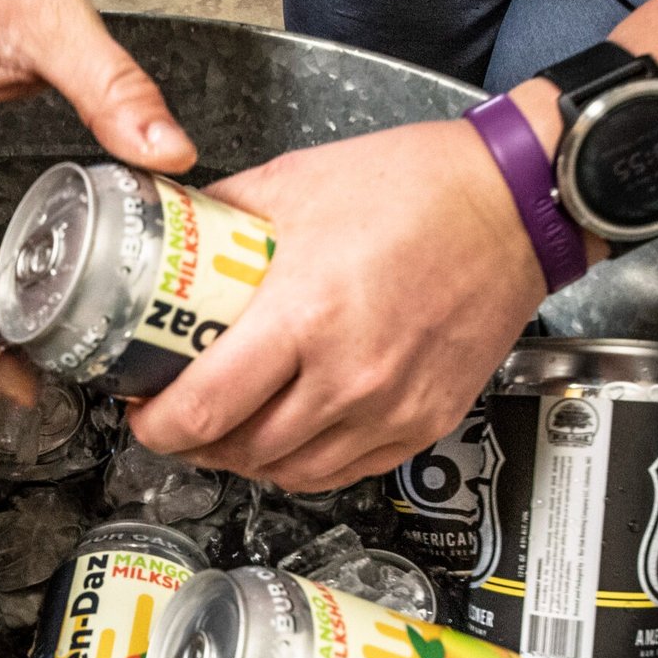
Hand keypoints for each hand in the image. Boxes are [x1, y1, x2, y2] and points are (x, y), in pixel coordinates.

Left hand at [128, 119, 548, 491]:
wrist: (515, 203)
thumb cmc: (420, 187)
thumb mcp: (295, 183)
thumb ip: (225, 218)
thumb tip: (174, 237)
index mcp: (306, 314)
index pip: (204, 408)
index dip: (156, 425)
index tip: (142, 411)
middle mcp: (349, 375)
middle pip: (240, 451)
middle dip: (192, 444)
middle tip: (172, 419)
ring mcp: (390, 407)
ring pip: (290, 474)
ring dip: (245, 461)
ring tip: (224, 432)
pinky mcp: (422, 422)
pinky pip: (344, 472)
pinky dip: (303, 465)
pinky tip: (285, 439)